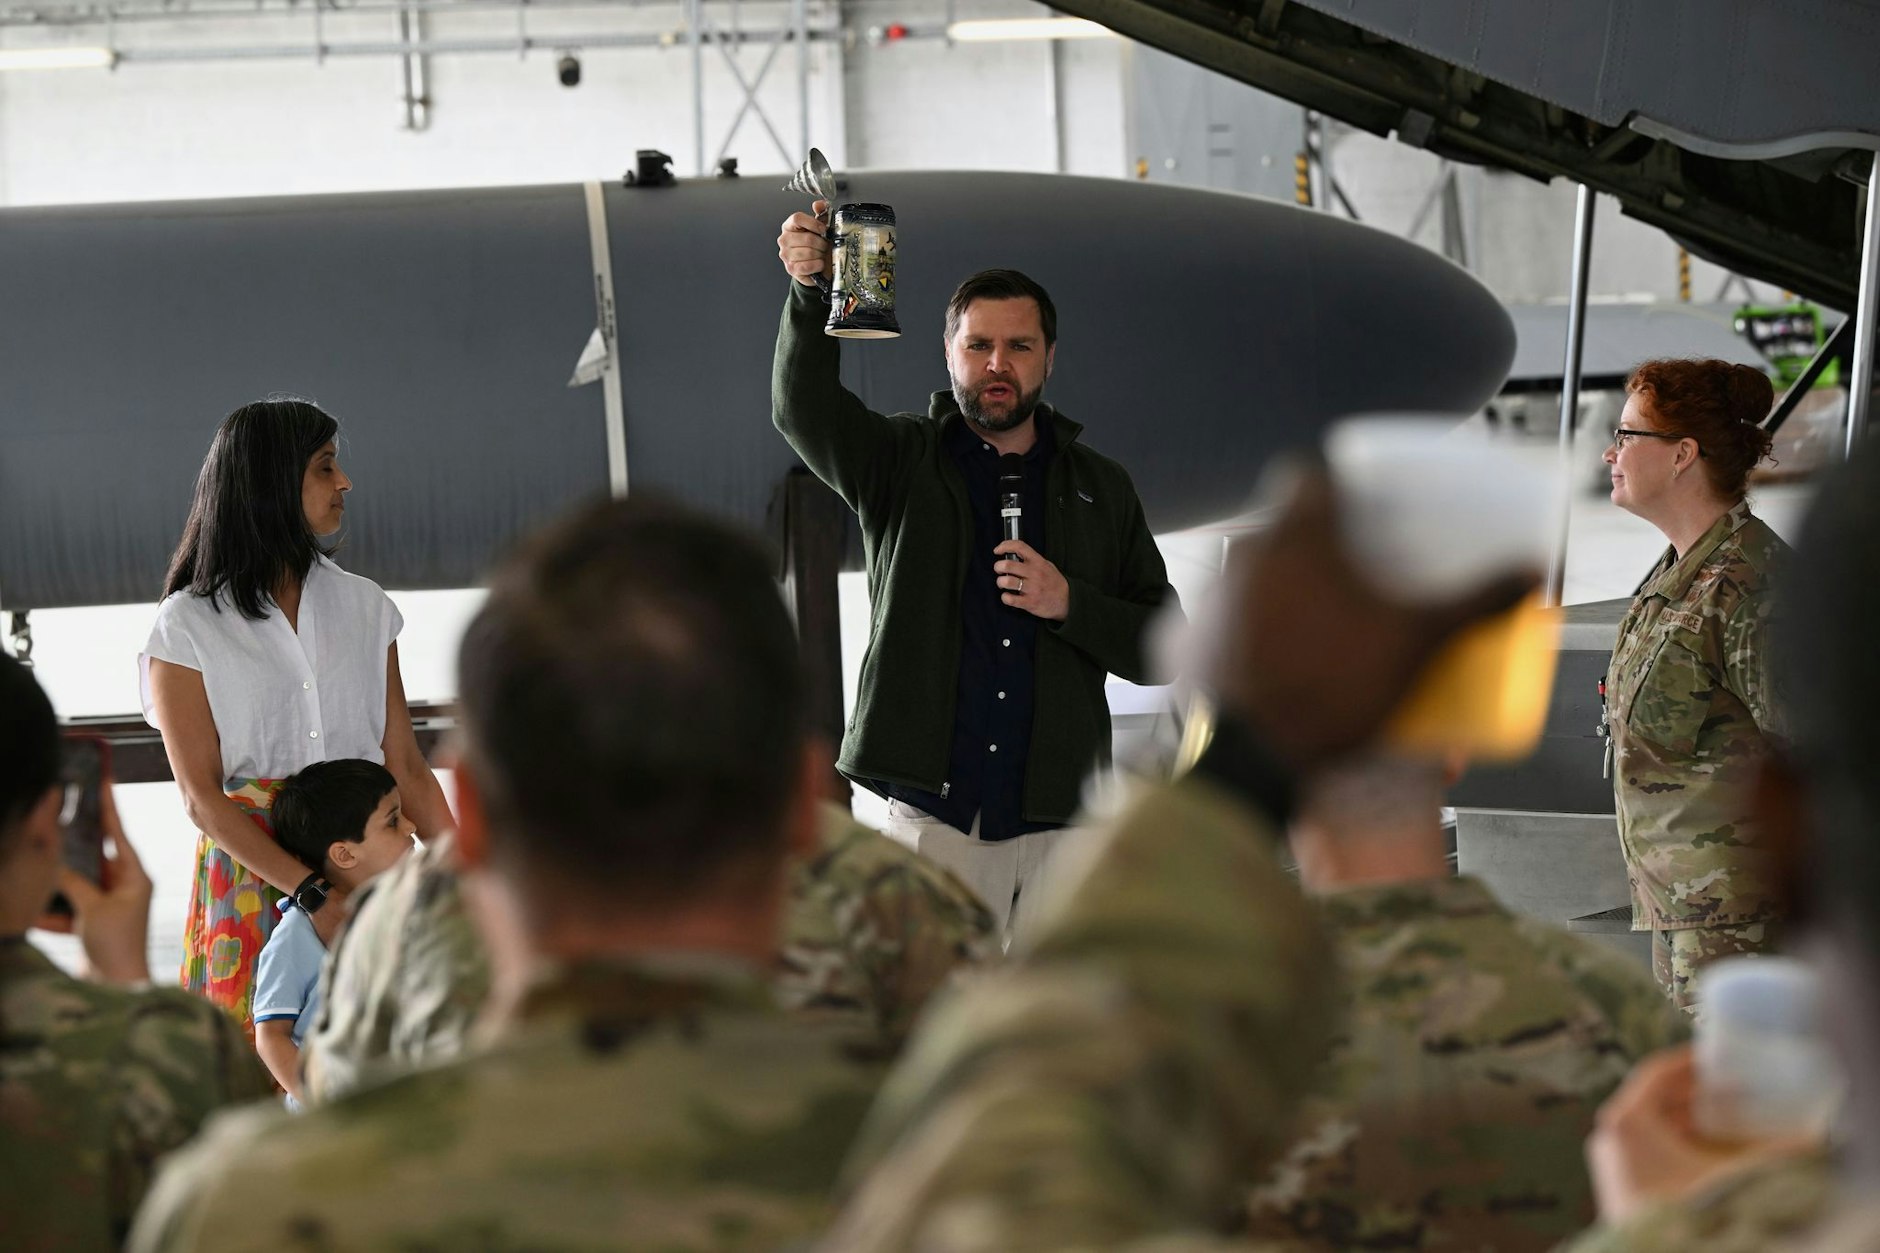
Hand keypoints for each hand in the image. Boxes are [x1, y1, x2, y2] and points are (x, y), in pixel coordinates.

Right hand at [60, 785, 152, 986]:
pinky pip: (68, 906)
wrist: (116, 987)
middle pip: (93, 854)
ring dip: (57, 880)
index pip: (117, 833)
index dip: (108, 806)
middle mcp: (122, 885)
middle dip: (74, 841)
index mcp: (133, 875)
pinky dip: (52, 910)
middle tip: (59, 813)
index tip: (103, 780)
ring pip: (75, 881)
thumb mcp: (93, 908)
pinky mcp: (91, 921)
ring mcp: (106, 902)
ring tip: (40, 860)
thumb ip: (74, 882)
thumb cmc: (116, 946)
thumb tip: (57, 863)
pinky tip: (33, 911)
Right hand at [778, 200, 832, 286]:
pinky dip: (817, 265)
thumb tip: (819, 204)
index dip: (814, 223)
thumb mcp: (820, 226)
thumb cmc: (817, 244)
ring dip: (820, 254)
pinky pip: (807, 265)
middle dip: (821, 243)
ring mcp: (785, 255)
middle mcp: (784, 239)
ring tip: (821, 254)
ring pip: (808, 252)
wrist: (817, 265)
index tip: (823, 229)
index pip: (797, 218)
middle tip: (825, 245)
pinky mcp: (791, 268)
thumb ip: (821, 213)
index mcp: (789, 225)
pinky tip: (819, 263)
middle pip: (807, 238)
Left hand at [994, 541, 1068, 621]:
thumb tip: (1013, 555)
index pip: (1019, 547)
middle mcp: (1034, 573)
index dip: (1005, 546)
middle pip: (1008, 565)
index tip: (998, 550)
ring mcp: (1032, 588)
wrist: (1067, 601)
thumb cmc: (1054, 582)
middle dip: (998, 566)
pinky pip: (1010, 599)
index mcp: (1038, 562)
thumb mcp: (1047, 565)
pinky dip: (1005, 597)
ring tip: (1003, 584)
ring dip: (1000, 582)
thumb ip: (1032, 560)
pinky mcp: (1029, 602)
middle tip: (999, 569)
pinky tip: (1008, 596)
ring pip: (1007, 581)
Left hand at [1206, 464, 1534, 772]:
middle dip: (1313, 548)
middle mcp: (1241, 554)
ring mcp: (1203, 599)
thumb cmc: (1332, 690)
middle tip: (1350, 578)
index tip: (1361, 508)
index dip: (1336, 486)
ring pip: (1244, 577)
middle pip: (1280, 530)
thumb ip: (1473, 602)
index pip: (1308, 475)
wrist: (1245, 760)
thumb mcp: (1415, 645)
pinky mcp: (1177, 643)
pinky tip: (1267, 661)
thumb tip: (1529, 572)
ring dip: (1273, 592)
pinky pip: (1214, 623)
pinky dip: (1238, 635)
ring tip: (1312, 629)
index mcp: (1297, 536)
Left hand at [1586, 1045, 1817, 1223]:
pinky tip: (1707, 1149)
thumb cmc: (1689, 1213)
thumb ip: (1772, 1155)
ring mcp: (1610, 1161)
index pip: (1655, 1073)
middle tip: (1730, 1088)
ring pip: (1650, 1125)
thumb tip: (1811, 1141)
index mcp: (1627, 1120)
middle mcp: (1610, 1135)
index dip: (1687, 1062)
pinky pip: (1646, 1149)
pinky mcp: (1618, 1184)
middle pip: (1654, 1099)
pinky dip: (1675, 1142)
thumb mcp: (1732, 1176)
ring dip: (1687, 1118)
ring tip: (1725, 1117)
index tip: (1713, 1056)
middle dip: (1694, 1093)